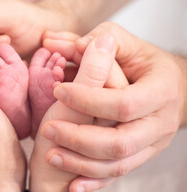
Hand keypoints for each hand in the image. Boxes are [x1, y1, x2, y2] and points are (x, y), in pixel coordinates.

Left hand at [40, 22, 185, 191]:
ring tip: (50, 154)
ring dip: (81, 163)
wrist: (170, 86)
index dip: (89, 99)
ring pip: (118, 164)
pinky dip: (94, 181)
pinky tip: (72, 185)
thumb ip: (90, 41)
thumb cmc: (141, 61)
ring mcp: (152, 144)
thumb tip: (51, 40)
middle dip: (80, 138)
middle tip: (47, 128)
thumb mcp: (124, 43)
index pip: (123, 102)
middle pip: (120, 142)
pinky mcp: (141, 156)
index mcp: (160, 90)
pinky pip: (119, 175)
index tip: (58, 90)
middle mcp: (160, 122)